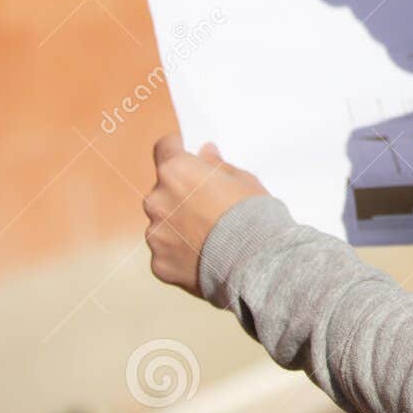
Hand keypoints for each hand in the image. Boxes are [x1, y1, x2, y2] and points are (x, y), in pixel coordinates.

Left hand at [144, 132, 268, 297]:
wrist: (257, 264)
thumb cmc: (254, 216)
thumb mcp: (243, 180)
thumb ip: (216, 166)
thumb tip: (205, 155)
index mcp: (176, 172)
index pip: (165, 148)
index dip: (177, 149)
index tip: (186, 155)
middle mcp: (157, 200)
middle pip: (163, 189)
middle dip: (180, 194)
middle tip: (208, 205)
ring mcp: (155, 234)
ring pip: (163, 223)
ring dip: (179, 225)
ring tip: (210, 237)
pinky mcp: (158, 263)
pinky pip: (166, 252)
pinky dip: (180, 253)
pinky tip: (205, 256)